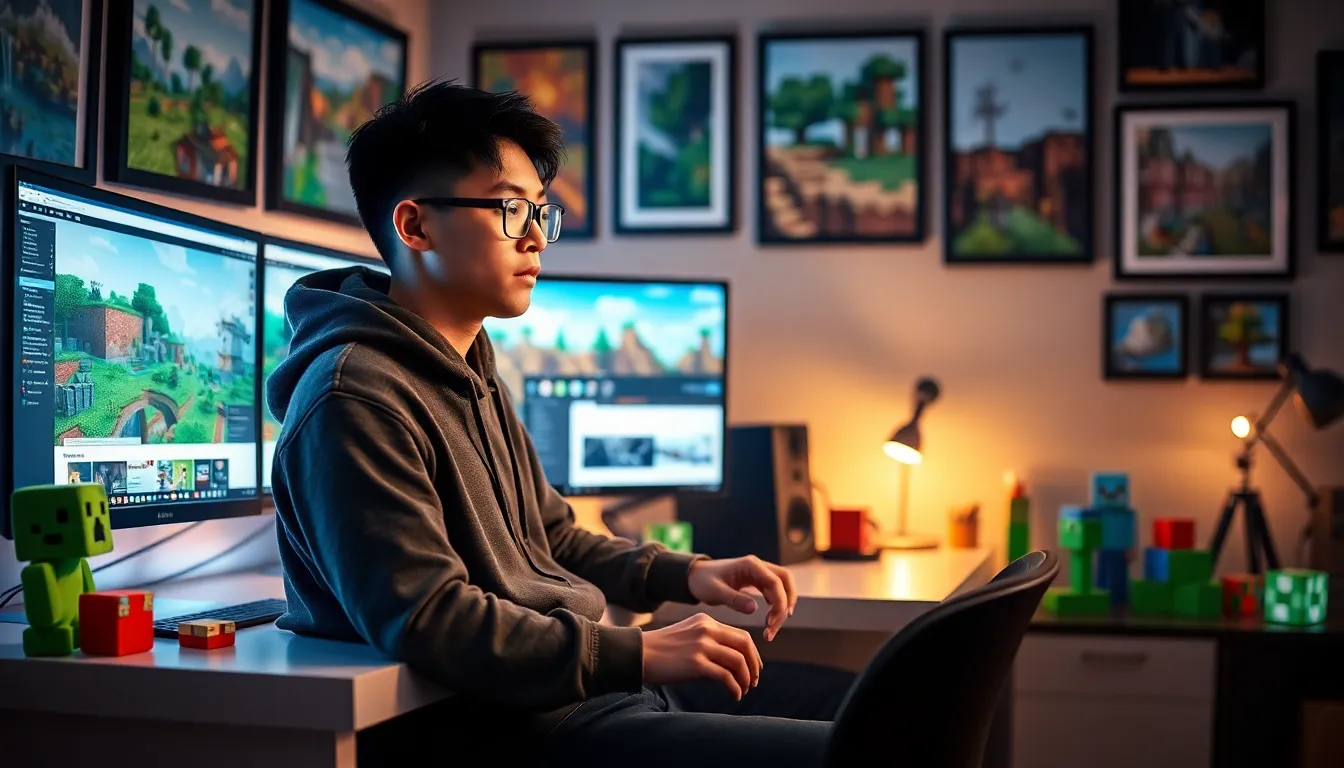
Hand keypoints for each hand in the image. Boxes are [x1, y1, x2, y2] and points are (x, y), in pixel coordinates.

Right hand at [642, 613, 761, 699]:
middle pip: (745, 645)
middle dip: (753, 665)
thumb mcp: (688, 636)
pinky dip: (734, 688)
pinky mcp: (696, 663)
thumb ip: (709, 641)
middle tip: (754, 681)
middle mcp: (707, 630)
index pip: (741, 635)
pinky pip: (725, 677)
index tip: (754, 668)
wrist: (638, 653)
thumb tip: (732, 662)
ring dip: (745, 679)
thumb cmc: (662, 650)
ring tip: (743, 691)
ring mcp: (702, 646)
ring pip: (738, 661)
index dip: (752, 654)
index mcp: (706, 622)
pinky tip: (733, 696)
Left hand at [687, 555, 797, 640]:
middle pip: (785, 582)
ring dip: (782, 607)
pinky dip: (776, 606)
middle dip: (785, 604)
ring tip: (771, 630)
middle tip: (773, 627)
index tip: (770, 623)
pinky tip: (770, 621)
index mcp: (750, 565)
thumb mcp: (715, 592)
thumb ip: (734, 600)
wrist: (694, 577)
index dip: (778, 603)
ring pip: (783, 587)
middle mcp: (759, 566)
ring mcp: (760, 573)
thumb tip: (755, 609)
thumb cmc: (702, 582)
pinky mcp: (758, 581)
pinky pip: (775, 592)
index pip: (775, 582)